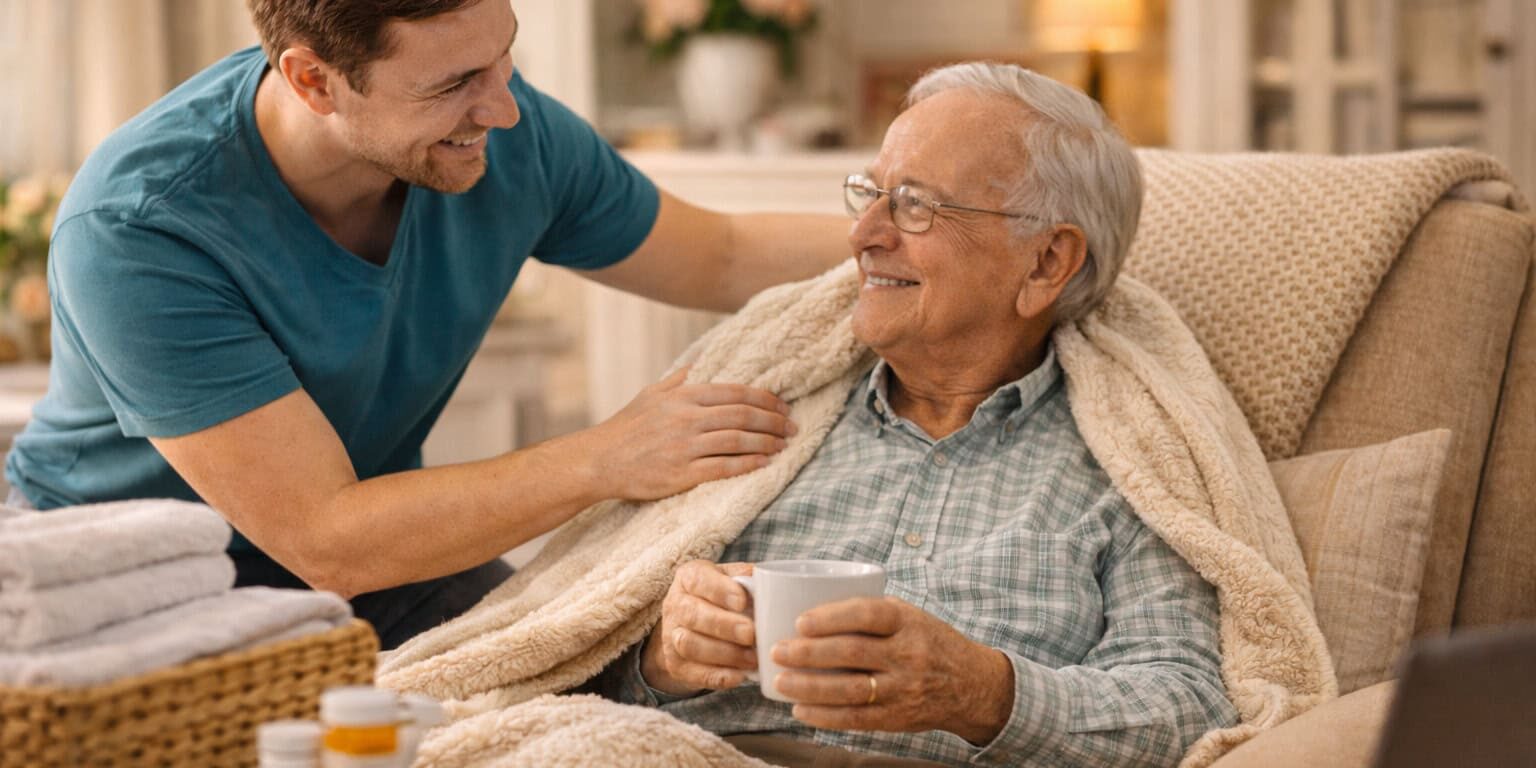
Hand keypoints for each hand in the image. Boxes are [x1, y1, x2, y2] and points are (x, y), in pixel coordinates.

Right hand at [585, 367, 796, 500]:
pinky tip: (765, 463)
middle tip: (792, 427)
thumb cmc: (625, 428)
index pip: (735, 391)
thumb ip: (678, 379)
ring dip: (767, 442)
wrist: (598, 461)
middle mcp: (686, 418)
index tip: (783, 405)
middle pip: (742, 415)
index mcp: (682, 396)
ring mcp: (684, 447)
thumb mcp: (650, 394)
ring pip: (738, 441)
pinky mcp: (681, 474)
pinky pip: (723, 468)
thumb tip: (699, 364)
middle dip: (773, 420)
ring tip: (783, 445)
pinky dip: (748, 465)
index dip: (765, 398)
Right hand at [641, 560, 757, 695]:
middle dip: (724, 625)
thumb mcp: (730, 579)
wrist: (690, 626)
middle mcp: (675, 604)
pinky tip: (740, 675)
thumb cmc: (719, 597)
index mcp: (688, 577)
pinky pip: (694, 673)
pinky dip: (718, 676)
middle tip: (750, 633)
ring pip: (690, 645)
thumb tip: (768, 583)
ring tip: (752, 658)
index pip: (699, 579)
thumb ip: (746, 578)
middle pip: (693, 614)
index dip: (719, 590)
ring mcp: (672, 636)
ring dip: (725, 654)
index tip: (742, 601)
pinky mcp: (676, 664)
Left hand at [771, 596, 1015, 744]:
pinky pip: (856, 719)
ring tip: (781, 681)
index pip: (867, 614)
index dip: (831, 617)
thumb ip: (869, 614)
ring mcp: (903, 688)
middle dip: (808, 653)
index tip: (800, 622)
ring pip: (850, 690)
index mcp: (907, 621)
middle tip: (777, 651)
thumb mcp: (908, 616)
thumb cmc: (928, 642)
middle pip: (852, 653)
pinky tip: (801, 709)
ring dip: (810, 687)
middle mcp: (907, 654)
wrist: (971, 684)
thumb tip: (809, 608)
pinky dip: (825, 716)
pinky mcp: (898, 717)